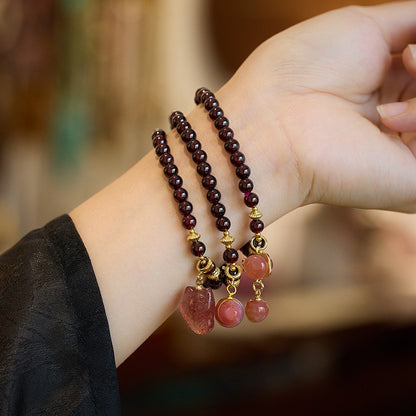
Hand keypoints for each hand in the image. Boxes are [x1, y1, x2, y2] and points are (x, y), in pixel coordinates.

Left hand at [221, 1, 415, 212]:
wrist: (272, 124)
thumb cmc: (302, 71)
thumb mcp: (364, 28)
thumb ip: (414, 22)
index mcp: (390, 89)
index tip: (406, 50)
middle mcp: (404, 123)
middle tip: (403, 60)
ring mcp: (411, 154)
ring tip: (382, 104)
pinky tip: (388, 120)